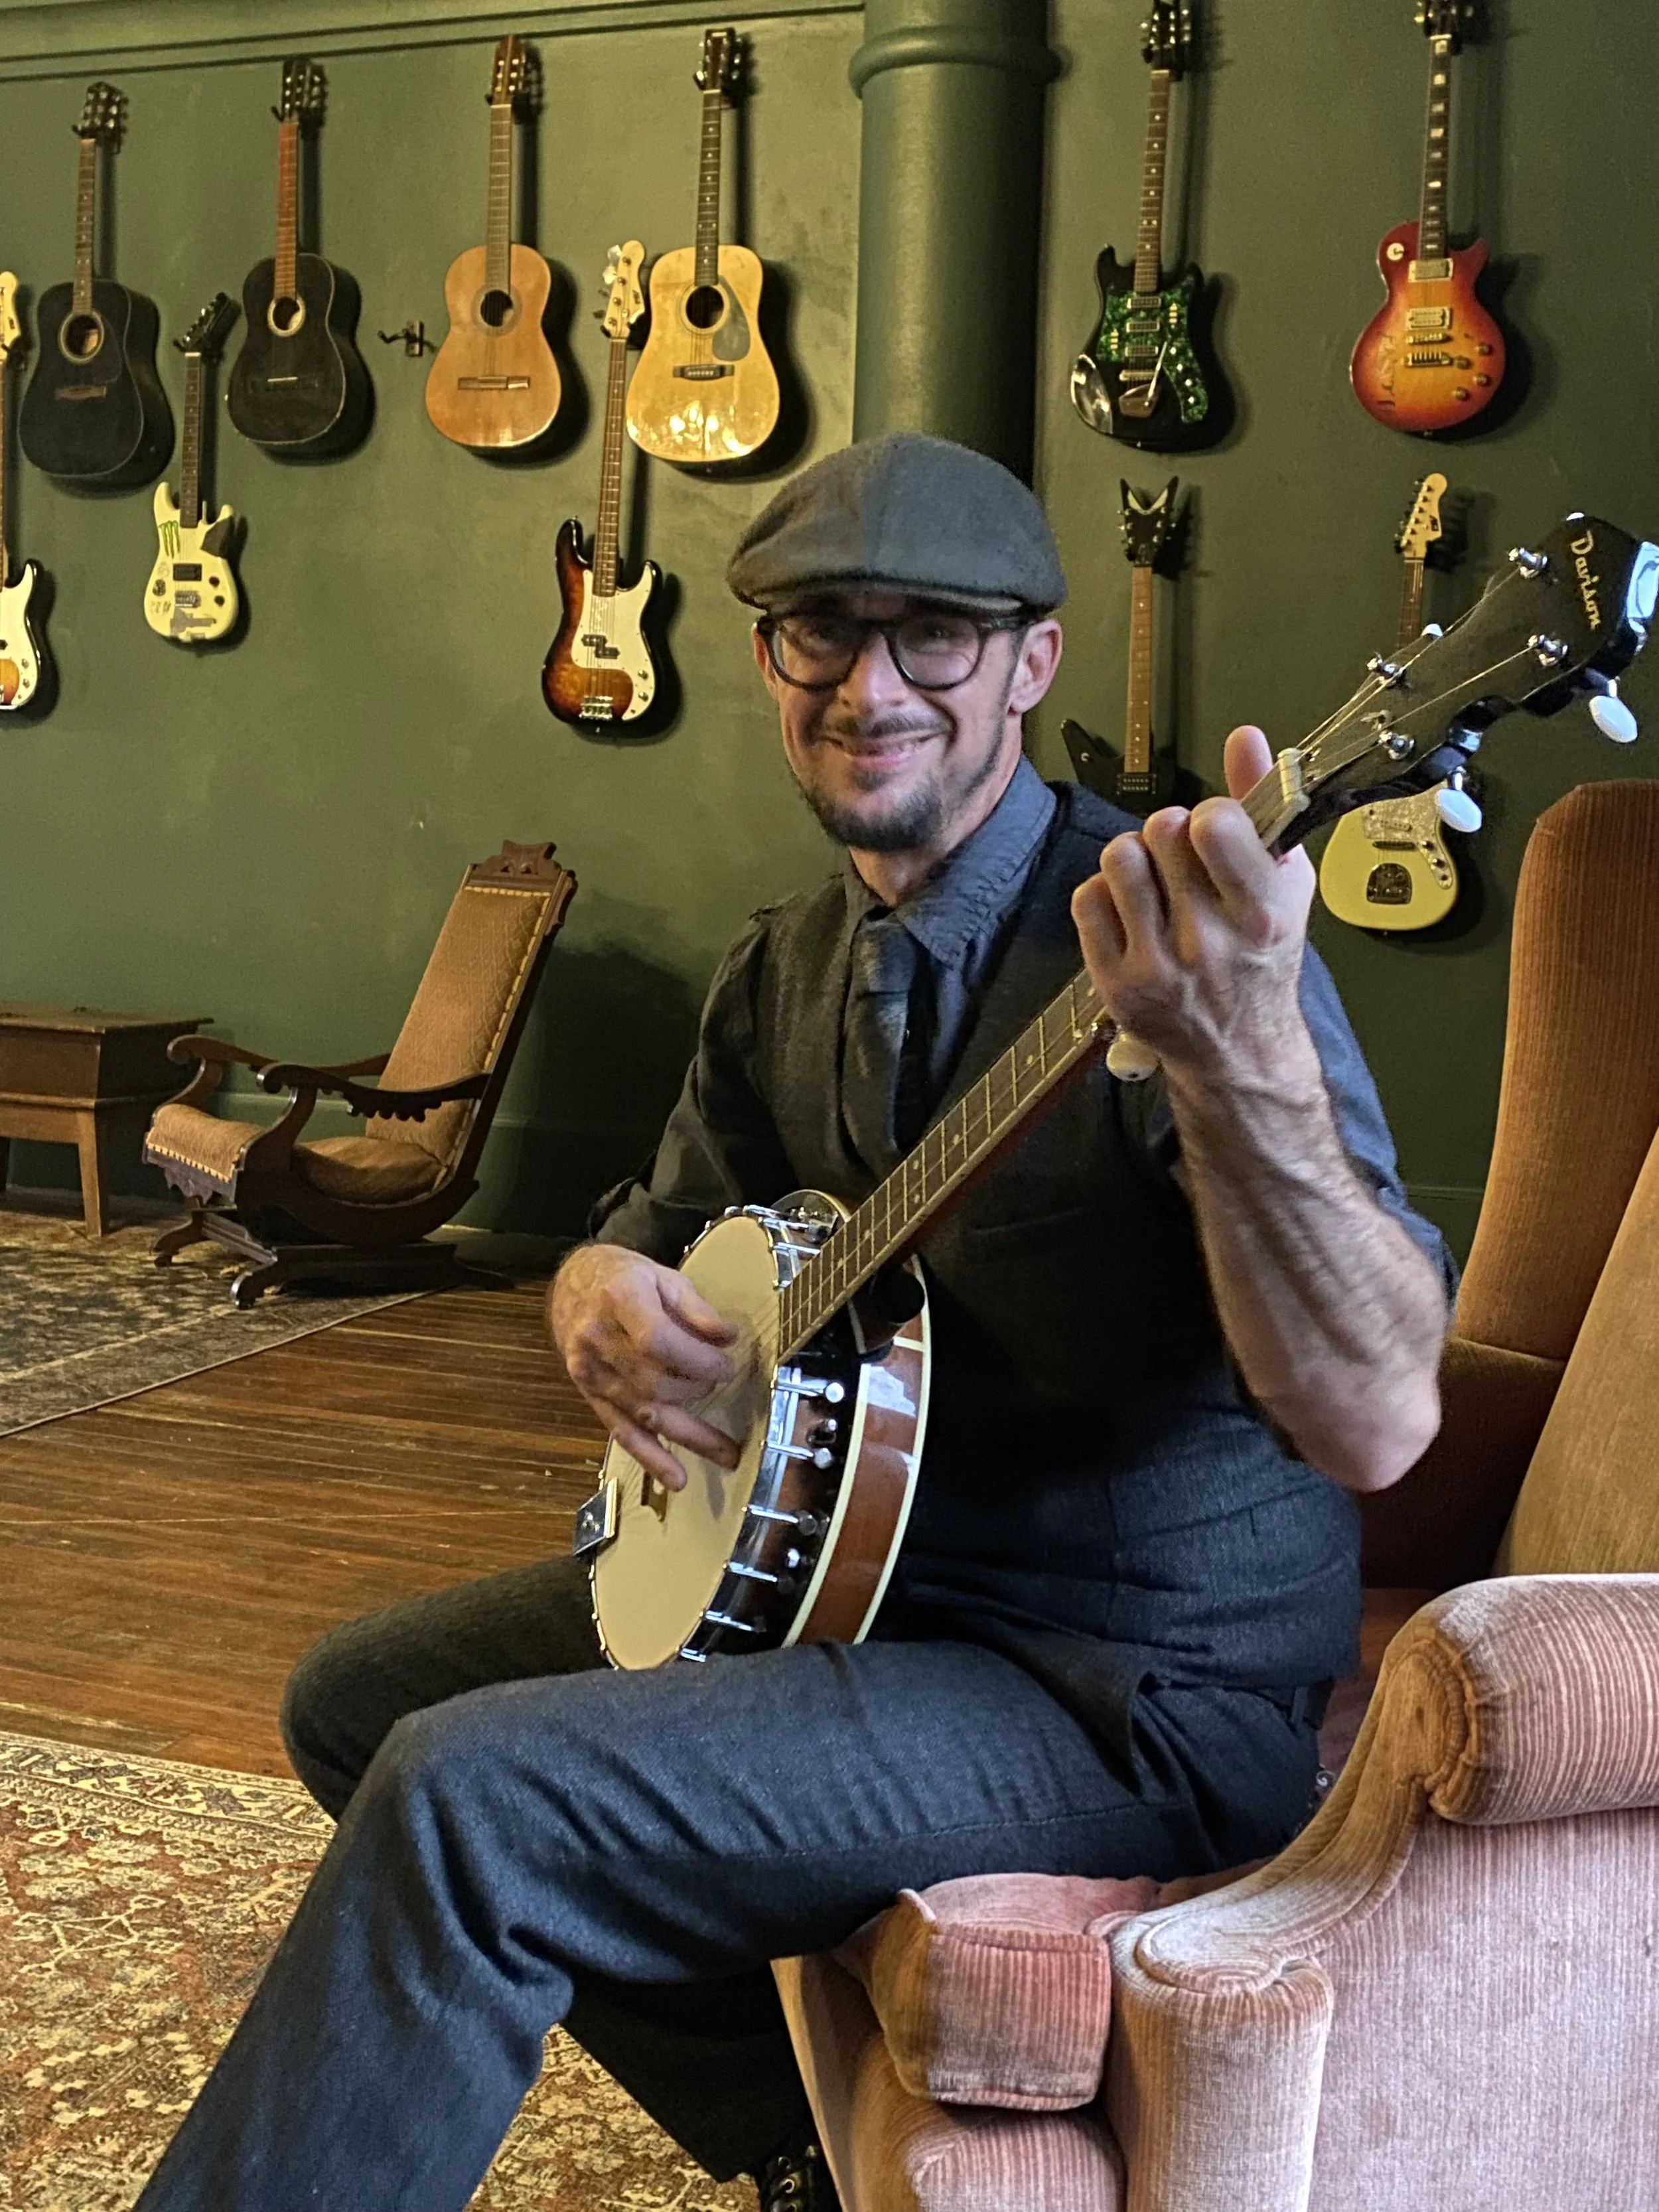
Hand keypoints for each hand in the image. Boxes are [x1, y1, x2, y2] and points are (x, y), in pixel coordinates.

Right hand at [548, 1242, 740, 1490]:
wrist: (574, 1285)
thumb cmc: (625, 1278)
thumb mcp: (665, 1277)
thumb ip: (697, 1309)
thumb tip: (728, 1338)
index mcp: (619, 1300)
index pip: (658, 1341)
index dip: (697, 1360)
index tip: (725, 1365)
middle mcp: (598, 1339)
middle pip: (654, 1382)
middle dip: (697, 1390)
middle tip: (720, 1384)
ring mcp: (590, 1371)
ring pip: (644, 1413)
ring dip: (688, 1436)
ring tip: (726, 1453)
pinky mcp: (589, 1394)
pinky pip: (621, 1431)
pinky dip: (651, 1457)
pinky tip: (675, 1477)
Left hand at [1070, 726, 1316, 1080]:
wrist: (1237, 1049)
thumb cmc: (1262, 956)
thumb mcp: (1284, 882)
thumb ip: (1264, 806)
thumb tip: (1245, 736)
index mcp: (1262, 915)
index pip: (1213, 826)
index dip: (1209, 814)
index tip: (1216, 833)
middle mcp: (1211, 944)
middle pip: (1161, 832)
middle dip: (1170, 832)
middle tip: (1182, 860)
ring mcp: (1158, 967)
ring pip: (1118, 858)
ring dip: (1133, 856)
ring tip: (1153, 881)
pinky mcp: (1115, 983)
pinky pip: (1087, 899)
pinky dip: (1104, 893)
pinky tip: (1129, 910)